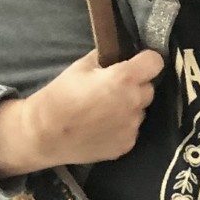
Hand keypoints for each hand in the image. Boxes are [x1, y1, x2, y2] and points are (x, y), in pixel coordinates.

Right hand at [0, 48, 163, 177]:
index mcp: (124, 79)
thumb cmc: (60, 96)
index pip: (155, 62)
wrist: (43, 134)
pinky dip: (122, 127)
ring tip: (104, 111)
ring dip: (129, 108)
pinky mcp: (127, 145)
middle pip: (148, 88)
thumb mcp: (80, 67)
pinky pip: (131, 130)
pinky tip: (102, 127)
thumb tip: (118, 54)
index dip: (146, 61)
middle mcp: (134, 102)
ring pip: (140, 111)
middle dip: (135, 86)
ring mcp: (132, 126)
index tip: (137, 63)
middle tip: (113, 89)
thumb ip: (106, 58)